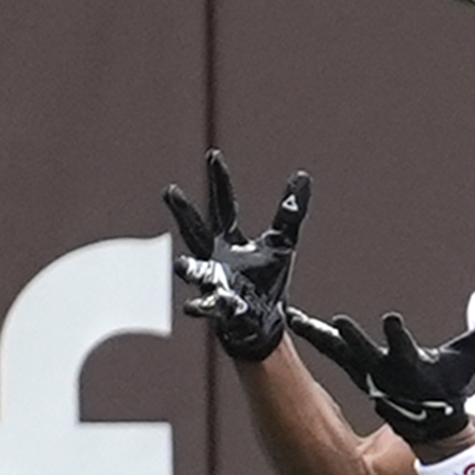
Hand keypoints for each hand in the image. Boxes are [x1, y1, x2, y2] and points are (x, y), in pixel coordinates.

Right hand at [162, 151, 308, 362]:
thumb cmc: (266, 278)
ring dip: (188, 267)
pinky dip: (201, 306)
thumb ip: (290, 212)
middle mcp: (214, 256)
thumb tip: (303, 176)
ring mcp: (213, 281)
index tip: (213, 155)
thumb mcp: (282, 242)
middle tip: (171, 191)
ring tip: (181, 264)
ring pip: (195, 270)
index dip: (219, 181)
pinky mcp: (221, 307)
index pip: (223, 204)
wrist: (262, 319)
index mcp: (228, 238)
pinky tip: (190, 308)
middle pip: (197, 230)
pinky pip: (208, 306)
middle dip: (185, 213)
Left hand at [293, 310, 474, 446]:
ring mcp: (365, 372)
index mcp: (410, 366)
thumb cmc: (446, 387)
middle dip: (352, 339)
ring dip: (316, 335)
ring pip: (337, 350)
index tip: (390, 319)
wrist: (428, 422)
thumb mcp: (467, 361)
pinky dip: (311, 335)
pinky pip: (328, 350)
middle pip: (364, 352)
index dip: (397, 335)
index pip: (404, 348)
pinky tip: (291, 321)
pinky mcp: (354, 369)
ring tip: (293, 318)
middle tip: (339, 322)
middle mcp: (383, 371)